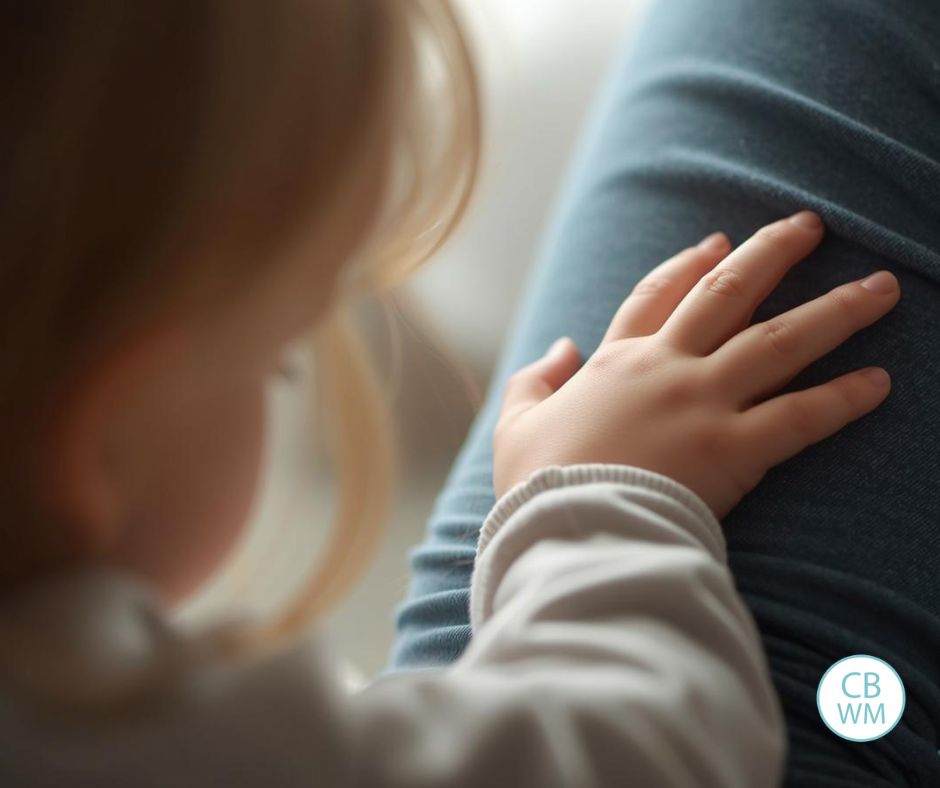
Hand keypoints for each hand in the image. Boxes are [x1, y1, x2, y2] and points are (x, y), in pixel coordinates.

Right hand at [493, 211, 899, 518]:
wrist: (567, 531)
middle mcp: (667, 368)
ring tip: (882, 288)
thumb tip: (559, 347)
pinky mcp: (735, 449)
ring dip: (835, 311)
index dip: (689, 265)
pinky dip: (843, 399)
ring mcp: (705, 404)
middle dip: (773, 254)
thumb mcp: (516, 425)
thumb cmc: (538, 483)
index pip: (657, 296)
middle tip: (812, 226)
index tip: (719, 242)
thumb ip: (533, 381)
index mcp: (615, 362)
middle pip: (728, 294)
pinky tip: (880, 383)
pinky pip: (801, 417)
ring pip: (780, 342)